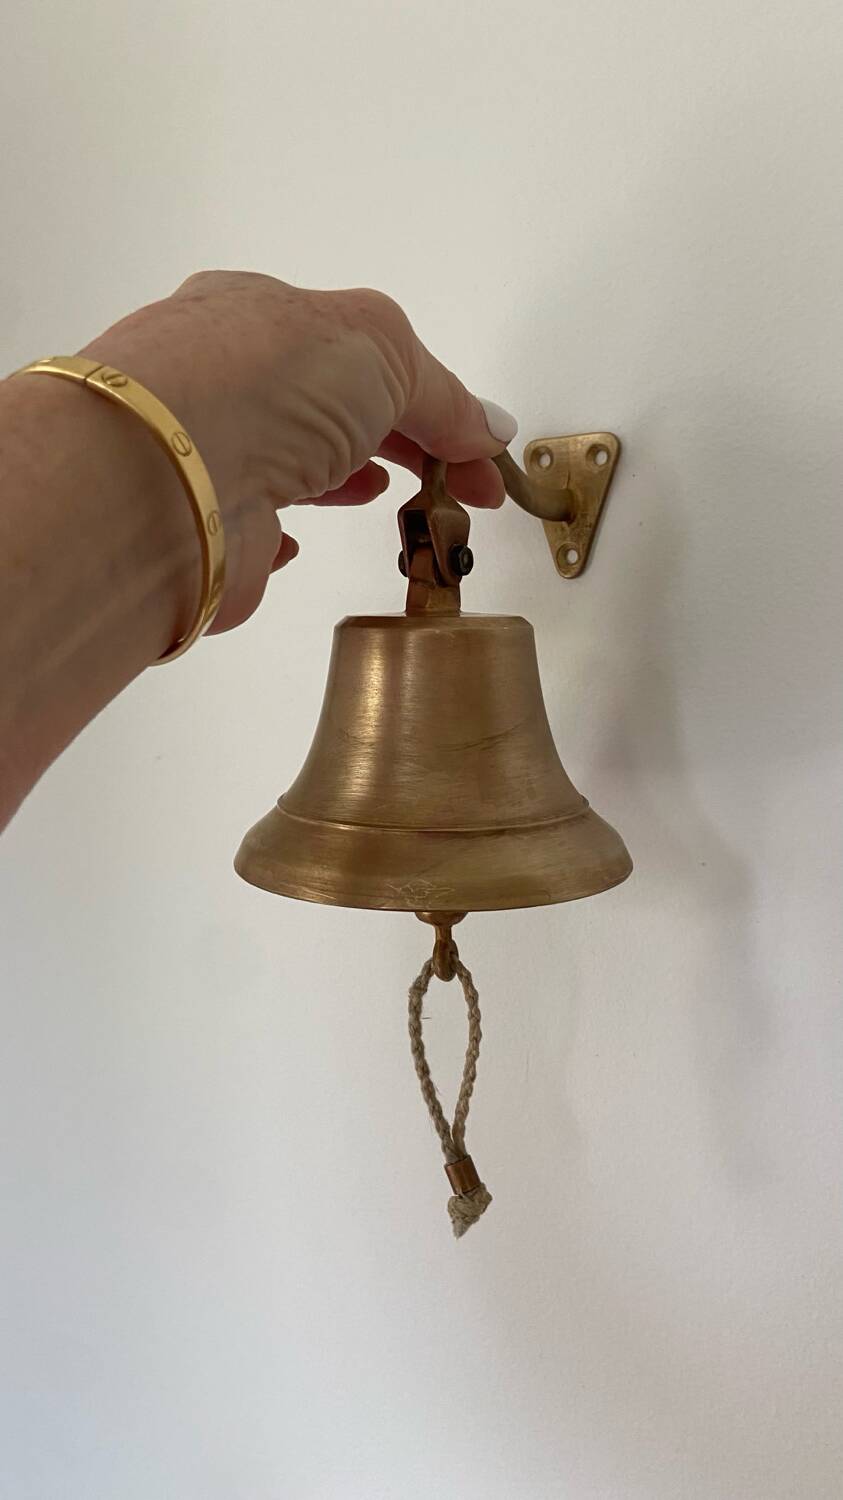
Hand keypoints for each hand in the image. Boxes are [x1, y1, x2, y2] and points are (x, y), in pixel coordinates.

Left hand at [82, 271, 517, 633]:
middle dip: (391, 435)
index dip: (431, 398)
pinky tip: (297, 540)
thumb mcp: (383, 351)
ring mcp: (207, 455)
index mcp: (258, 314)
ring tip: (383, 496)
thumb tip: (489, 427)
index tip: (482, 451)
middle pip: (325, 406)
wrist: (165, 477)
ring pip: (283, 460)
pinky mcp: (201, 528)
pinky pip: (243, 527)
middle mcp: (223, 380)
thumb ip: (442, 393)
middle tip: (452, 481)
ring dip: (337, 476)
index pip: (359, 352)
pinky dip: (278, 532)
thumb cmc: (262, 380)